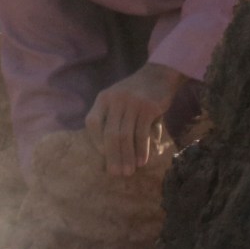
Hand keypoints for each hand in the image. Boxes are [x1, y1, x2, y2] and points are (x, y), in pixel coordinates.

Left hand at [83, 62, 184, 176]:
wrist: (158, 75)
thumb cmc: (136, 94)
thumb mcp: (118, 101)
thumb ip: (113, 120)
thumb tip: (110, 151)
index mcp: (103, 98)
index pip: (92, 122)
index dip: (95, 141)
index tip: (103, 157)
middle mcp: (115, 100)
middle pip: (109, 133)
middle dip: (112, 155)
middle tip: (115, 173)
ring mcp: (131, 103)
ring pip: (125, 135)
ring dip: (127, 156)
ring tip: (128, 171)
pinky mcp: (148, 107)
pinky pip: (142, 133)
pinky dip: (141, 149)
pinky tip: (142, 161)